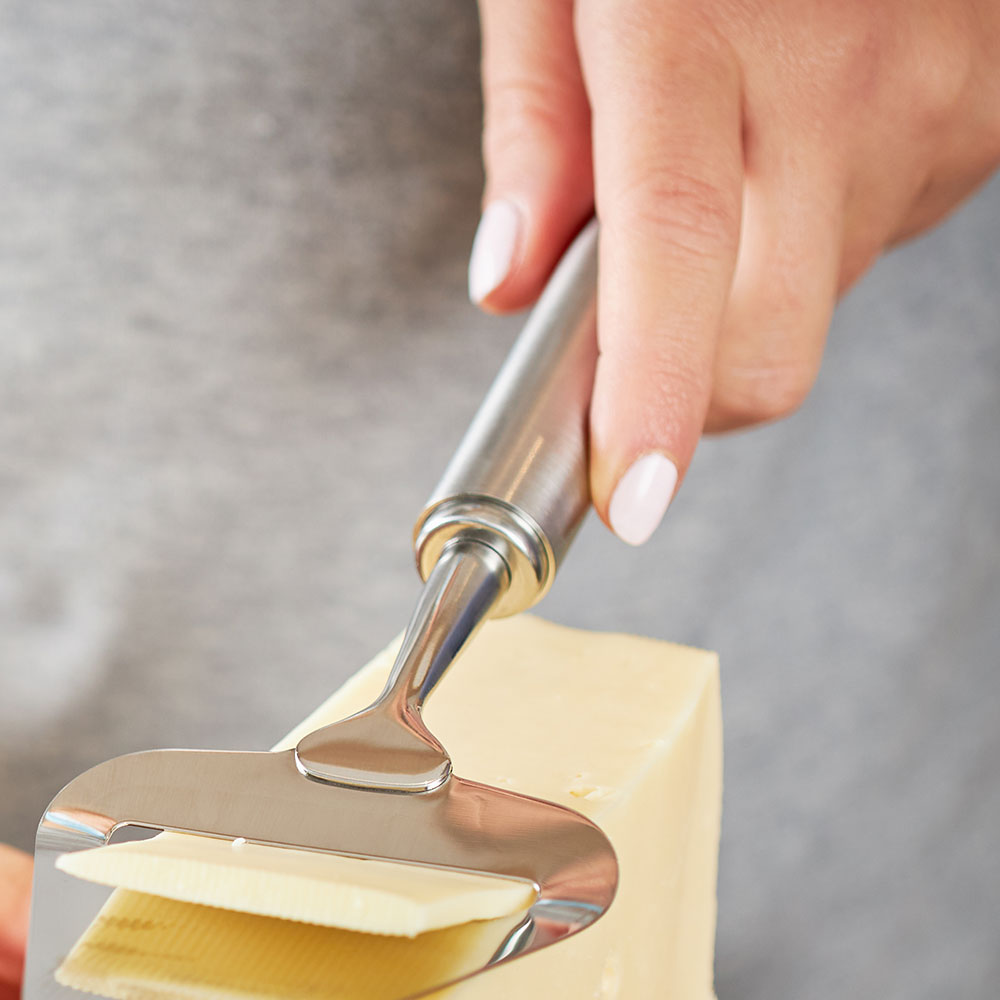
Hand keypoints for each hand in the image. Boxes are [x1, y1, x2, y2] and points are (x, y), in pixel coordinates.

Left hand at [469, 0, 999, 541]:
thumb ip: (535, 121)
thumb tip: (507, 285)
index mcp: (697, 28)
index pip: (675, 243)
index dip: (653, 390)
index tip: (632, 494)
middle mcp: (836, 79)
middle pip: (766, 341)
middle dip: (689, 394)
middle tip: (633, 343)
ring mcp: (931, 101)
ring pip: (818, 294)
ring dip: (755, 273)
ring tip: (739, 136)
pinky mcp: (989, 117)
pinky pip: (882, 231)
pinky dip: (824, 213)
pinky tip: (812, 114)